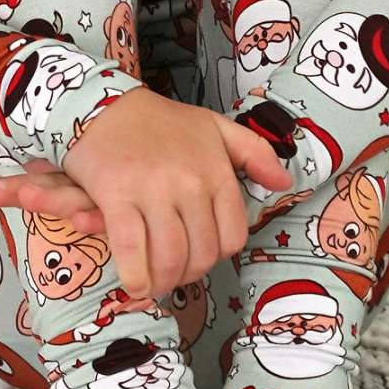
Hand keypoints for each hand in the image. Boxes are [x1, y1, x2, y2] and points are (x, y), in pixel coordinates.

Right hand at [0, 86, 292, 300]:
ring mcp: (153, 189)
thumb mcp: (214, 127)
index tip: (199, 257)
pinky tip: (134, 283)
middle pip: (200, 254)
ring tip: (154, 282)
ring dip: (163, 281)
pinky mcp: (117, 195)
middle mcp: (190, 182)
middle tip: (173, 275)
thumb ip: (254, 153)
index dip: (216, 256)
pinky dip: (135, 276)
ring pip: (169, 258)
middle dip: (188, 274)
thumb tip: (284, 183)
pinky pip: (131, 250)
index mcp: (216, 170)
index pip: (232, 237)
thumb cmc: (161, 122)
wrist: (104, 105)